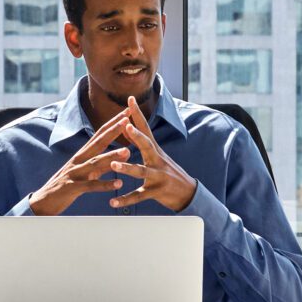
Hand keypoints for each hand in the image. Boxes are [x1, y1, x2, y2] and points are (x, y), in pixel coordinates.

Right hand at [27, 109, 138, 215]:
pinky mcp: (72, 188)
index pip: (100, 135)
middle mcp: (79, 160)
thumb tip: (125, 153)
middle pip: (98, 142)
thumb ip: (104, 164)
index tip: (127, 111)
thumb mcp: (87, 172)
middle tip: (128, 118)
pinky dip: (105, 184)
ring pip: (95, 163)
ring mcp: (75, 173)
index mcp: (83, 155)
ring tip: (127, 151)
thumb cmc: (68, 185)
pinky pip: (91, 186)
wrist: (44, 201)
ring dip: (111, 156)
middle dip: (113, 130)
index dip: (113, 123)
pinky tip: (118, 183)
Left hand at [106, 96, 196, 212]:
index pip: (145, 128)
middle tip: (125, 125)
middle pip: (147, 145)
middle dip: (136, 135)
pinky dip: (126, 199)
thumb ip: (141, 142)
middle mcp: (158, 160)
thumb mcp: (157, 155)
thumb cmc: (168, 172)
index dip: (137, 113)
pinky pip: (139, 196)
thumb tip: (128, 126)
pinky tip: (113, 202)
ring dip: (127, 168)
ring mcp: (158, 176)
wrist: (188, 193)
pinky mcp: (156, 192)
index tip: (129, 99)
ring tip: (113, 165)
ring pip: (141, 171)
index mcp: (155, 150)